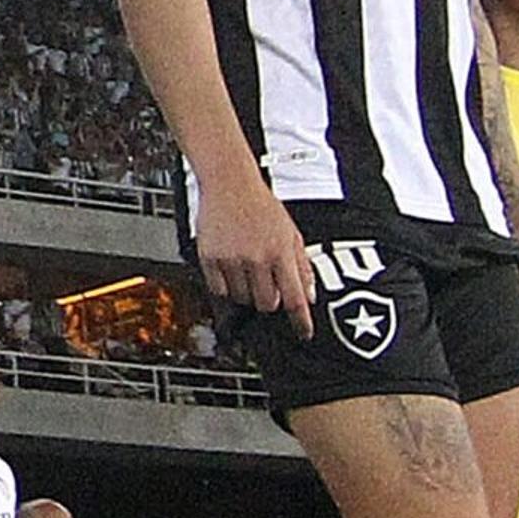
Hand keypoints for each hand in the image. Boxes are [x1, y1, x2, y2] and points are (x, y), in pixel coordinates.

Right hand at [193, 169, 314, 334]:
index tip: (304, 334)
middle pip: (266, 304)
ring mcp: (232, 259)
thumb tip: (308, 295)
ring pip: (242, 298)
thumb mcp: (292, 232)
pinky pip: (219, 289)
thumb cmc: (261, 206)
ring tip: (246, 267)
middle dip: (269, 299)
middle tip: (266, 282)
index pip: (295, 298)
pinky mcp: (210, 258)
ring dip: (246, 291)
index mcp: (281, 252)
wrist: (229, 184)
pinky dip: (225, 284)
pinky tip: (230, 266)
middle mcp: (257, 258)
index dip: (301, 321)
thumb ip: (302, 265)